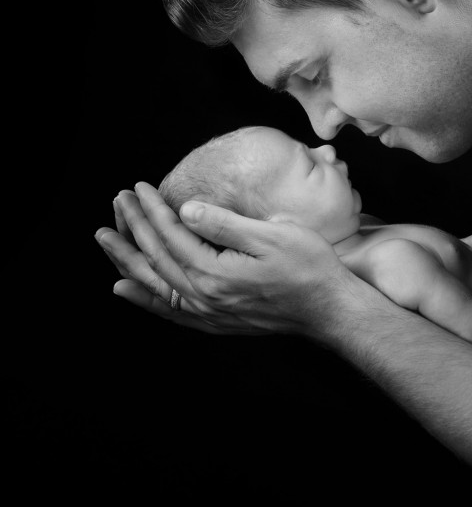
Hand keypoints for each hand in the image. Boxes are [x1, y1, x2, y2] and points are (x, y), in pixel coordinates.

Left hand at [96, 182, 355, 335]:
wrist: (330, 310)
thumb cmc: (309, 267)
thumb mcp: (272, 235)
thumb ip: (225, 224)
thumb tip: (186, 210)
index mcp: (214, 273)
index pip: (171, 235)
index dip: (152, 209)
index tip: (138, 186)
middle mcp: (204, 297)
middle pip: (156, 258)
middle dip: (133, 227)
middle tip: (117, 201)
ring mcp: (208, 312)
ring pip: (155, 284)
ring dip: (128, 259)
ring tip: (107, 240)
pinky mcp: (215, 320)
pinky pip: (168, 309)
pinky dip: (144, 298)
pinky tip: (127, 289)